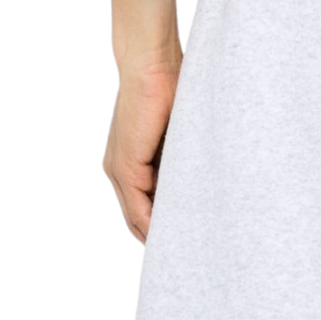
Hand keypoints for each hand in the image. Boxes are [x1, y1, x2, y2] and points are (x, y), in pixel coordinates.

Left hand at [100, 57, 179, 244]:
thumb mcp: (177, 135)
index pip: (140, 210)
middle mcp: (116, 171)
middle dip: (160, 239)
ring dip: (158, 236)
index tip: (186, 243)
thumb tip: (204, 186)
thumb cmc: (169, 90)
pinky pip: (138, 208)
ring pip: (136, 218)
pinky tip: (174, 236)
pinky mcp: (126, 166)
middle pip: (136, 221)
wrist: (149, 62)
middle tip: (188, 257)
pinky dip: (154, 224)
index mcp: (128, 165)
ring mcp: (118, 170)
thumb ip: (181, 162)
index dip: (160, 228)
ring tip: (186, 252)